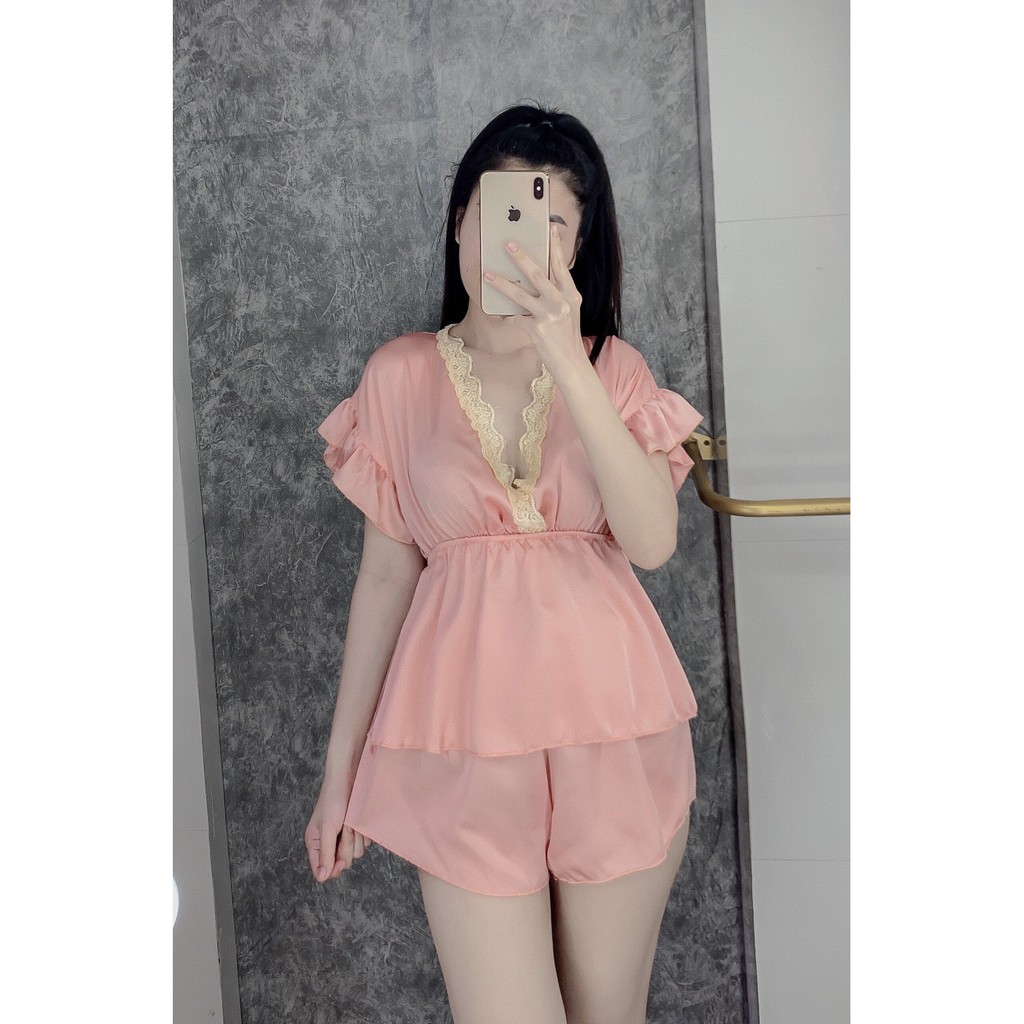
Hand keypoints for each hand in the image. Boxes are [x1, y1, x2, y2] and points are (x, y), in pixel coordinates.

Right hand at [304, 787, 372, 882]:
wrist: (349, 779)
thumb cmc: (333, 800)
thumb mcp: (327, 828)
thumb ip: (325, 853)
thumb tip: (321, 877)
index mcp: (316, 844)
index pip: (323, 870)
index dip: (333, 868)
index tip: (340, 860)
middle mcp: (330, 843)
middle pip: (343, 862)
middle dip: (346, 846)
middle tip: (344, 828)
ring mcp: (345, 837)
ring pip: (356, 853)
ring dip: (356, 838)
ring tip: (350, 821)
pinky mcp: (357, 831)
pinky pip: (366, 842)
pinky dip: (364, 832)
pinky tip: (358, 820)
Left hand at [484, 223, 590, 375]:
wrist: (571, 363)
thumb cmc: (567, 336)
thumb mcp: (569, 311)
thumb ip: (558, 293)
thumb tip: (540, 276)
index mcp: (571, 295)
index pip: (561, 266)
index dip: (555, 246)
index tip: (549, 227)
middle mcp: (561, 302)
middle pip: (538, 274)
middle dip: (521, 257)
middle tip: (508, 244)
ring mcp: (548, 316)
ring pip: (520, 294)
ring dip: (501, 283)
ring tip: (487, 274)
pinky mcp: (536, 329)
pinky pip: (514, 318)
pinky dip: (503, 316)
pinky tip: (495, 313)